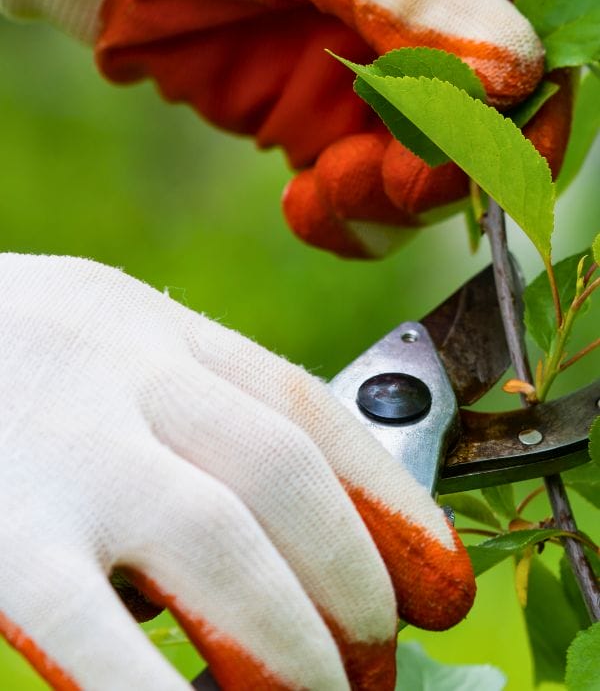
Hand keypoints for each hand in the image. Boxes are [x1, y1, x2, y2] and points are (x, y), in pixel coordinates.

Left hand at [0, 0, 569, 255]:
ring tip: (332, 188)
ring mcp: (367, 67)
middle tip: (396, 178)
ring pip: (426, 167)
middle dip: (448, 166)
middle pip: (483, 118)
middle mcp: (421, 5)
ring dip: (395, 199)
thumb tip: (516, 77)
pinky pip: (360, 190)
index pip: (523, 30)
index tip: (490, 155)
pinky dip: (349, 217)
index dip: (524, 106)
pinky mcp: (315, 116)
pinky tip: (309, 205)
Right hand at [0, 254, 473, 689]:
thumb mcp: (99, 353)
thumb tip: (296, 535)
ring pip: (221, 546)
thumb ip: (187, 416)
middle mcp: (118, 373)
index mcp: (150, 328)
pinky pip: (101, 642)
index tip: (437, 572)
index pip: (302, 405)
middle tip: (377, 655)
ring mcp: (58, 452)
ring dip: (288, 640)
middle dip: (350, 579)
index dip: (387, 496)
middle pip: (281, 475)